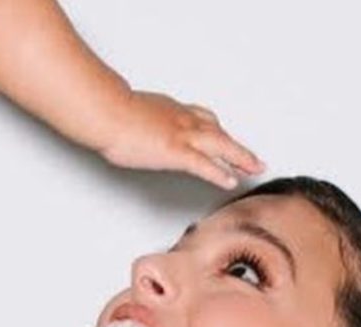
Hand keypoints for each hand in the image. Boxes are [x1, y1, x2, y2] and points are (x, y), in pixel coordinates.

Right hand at [100, 91, 263, 189]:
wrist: (105, 111)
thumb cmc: (108, 111)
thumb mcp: (128, 113)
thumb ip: (140, 122)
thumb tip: (134, 128)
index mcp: (171, 110)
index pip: (202, 120)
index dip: (217, 131)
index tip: (225, 138)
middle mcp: (182, 120)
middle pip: (219, 133)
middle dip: (238, 147)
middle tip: (254, 159)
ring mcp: (181, 135)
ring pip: (221, 146)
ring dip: (241, 158)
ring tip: (254, 169)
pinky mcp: (176, 152)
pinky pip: (204, 165)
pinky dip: (220, 173)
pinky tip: (230, 181)